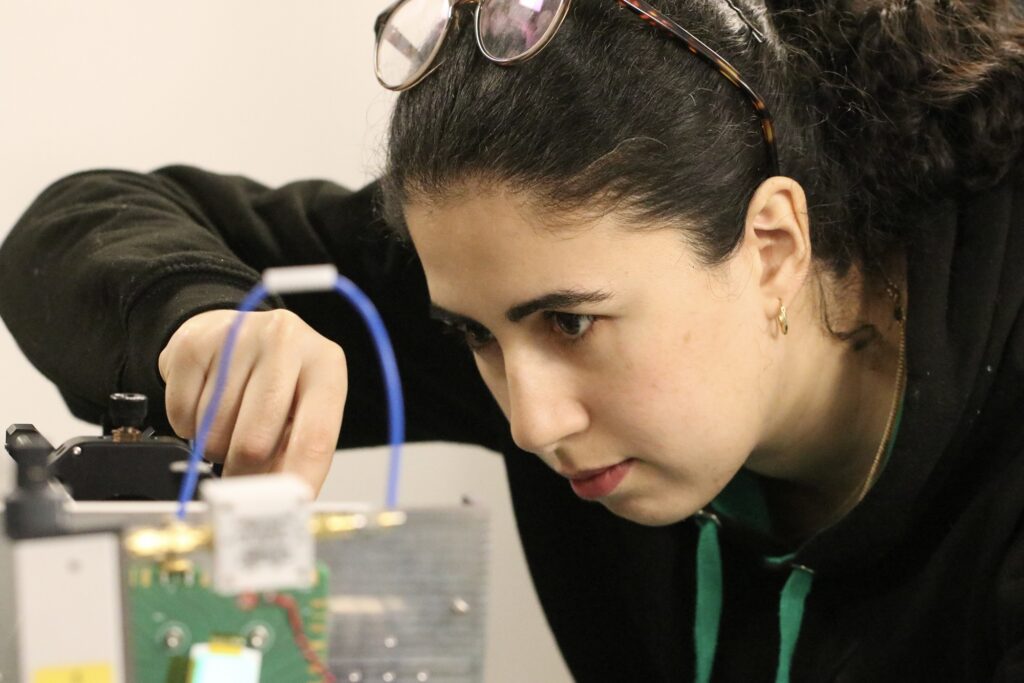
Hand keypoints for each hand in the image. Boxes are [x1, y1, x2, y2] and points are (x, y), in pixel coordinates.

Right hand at [158, 309, 346, 494]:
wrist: (235, 333)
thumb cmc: (276, 381)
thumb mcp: (302, 411)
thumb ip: (296, 457)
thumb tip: (280, 509)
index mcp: (326, 364)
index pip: (314, 439)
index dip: (294, 484)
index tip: (279, 512)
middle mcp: (286, 341)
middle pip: (254, 442)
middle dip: (243, 471)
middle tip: (241, 470)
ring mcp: (238, 336)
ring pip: (213, 431)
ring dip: (214, 446)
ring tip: (229, 423)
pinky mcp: (193, 343)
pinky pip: (181, 415)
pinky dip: (187, 426)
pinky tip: (206, 404)